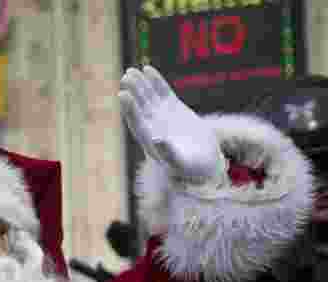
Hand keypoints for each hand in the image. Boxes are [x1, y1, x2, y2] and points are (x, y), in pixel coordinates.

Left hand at [118, 65, 225, 183]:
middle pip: (139, 106)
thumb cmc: (192, 167)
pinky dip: (155, 81)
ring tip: (132, 70)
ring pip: (148, 96)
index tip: (123, 94)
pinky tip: (148, 69)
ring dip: (140, 84)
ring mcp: (161, 115)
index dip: (129, 108)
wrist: (204, 162)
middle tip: (126, 76)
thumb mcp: (181, 162)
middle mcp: (151, 126)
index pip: (135, 121)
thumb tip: (157, 139)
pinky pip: (162, 91)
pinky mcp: (173, 107)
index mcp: (149, 139)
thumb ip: (169, 152)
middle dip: (132, 91)